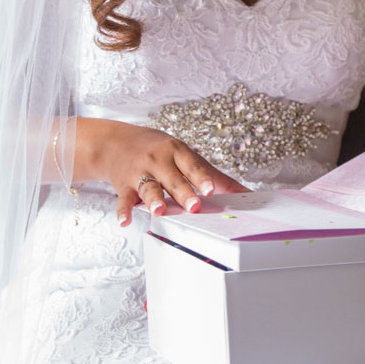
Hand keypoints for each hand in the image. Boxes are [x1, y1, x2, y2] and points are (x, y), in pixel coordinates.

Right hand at [84, 119, 246, 226]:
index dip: (201, 177)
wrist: (117, 142)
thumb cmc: (160, 151)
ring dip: (153, 200)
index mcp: (177, 152)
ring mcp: (140, 173)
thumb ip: (216, 177)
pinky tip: (125, 221)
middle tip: (194, 206)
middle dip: (183, 192)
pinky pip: (124, 200)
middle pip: (172, 179)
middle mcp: (158, 160)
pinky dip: (123, 211)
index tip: (211, 189)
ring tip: (160, 211)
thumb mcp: (187, 156)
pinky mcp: (124, 186)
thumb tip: (247, 194)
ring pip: (148, 187)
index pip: (191, 165)